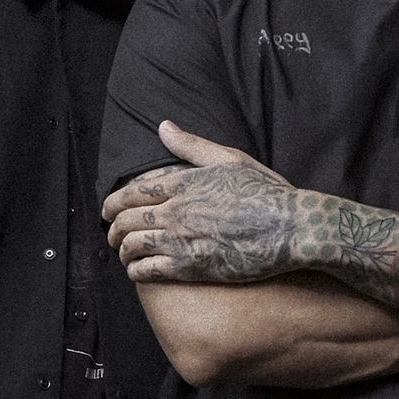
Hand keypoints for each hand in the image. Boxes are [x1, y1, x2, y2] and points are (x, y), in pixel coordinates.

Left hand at [104, 121, 306, 285]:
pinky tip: (137, 271)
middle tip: (112, 235)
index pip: (133, 192)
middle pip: (126, 220)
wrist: (290, 228)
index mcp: (183, 184)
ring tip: (123, 254)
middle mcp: (176, 211)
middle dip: (112, 229)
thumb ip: (192, 145)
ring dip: (122, 250)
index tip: (108, 210)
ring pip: (132, 245)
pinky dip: (135, 271)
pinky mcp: (191, 267)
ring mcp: (182, 240)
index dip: (113, 203)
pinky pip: (148, 270)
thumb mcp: (230, 159)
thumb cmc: (265, 193)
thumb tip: (164, 126)